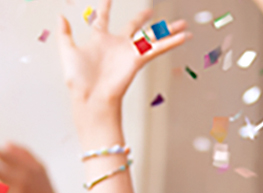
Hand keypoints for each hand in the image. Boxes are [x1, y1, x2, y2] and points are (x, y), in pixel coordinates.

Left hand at [58, 0, 188, 128]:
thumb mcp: (67, 50)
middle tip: (151, 10)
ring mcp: (129, 52)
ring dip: (167, 31)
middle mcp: (117, 45)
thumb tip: (60, 16)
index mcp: (100, 41)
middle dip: (142, 18)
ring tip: (182, 24)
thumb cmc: (79, 80)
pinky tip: (184, 37)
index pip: (103, 19)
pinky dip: (172, 43)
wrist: (91, 97)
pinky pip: (158, 48)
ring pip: (152, 37)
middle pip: (134, 27)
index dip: (105, 7)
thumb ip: (64, 33)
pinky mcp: (138, 59)